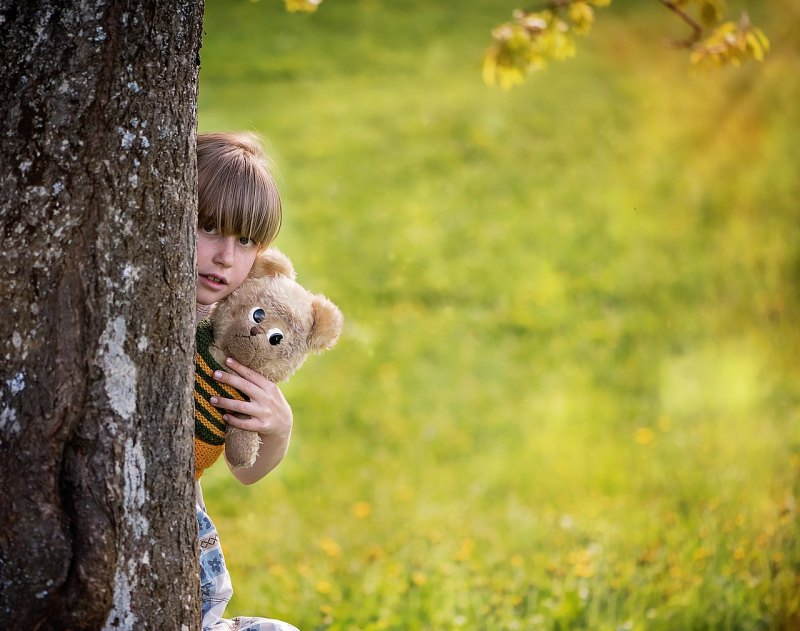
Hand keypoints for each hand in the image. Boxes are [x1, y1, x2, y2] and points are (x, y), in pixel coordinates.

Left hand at [210, 357, 292, 483]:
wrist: (284, 424)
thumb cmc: (272, 403)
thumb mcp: (270, 391)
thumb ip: (258, 383)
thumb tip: (236, 370)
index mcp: (269, 387)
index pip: (252, 375)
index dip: (239, 367)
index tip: (227, 360)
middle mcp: (267, 398)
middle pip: (245, 387)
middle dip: (229, 379)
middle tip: (215, 374)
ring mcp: (264, 413)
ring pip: (241, 406)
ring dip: (225, 402)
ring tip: (212, 399)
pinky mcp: (261, 426)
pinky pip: (244, 423)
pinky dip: (233, 420)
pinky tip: (224, 416)